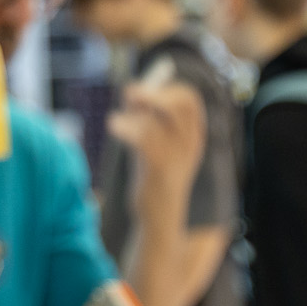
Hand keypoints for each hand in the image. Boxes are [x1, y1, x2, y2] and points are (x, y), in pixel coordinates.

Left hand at [106, 80, 205, 195]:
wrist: (161, 217)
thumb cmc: (153, 179)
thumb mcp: (155, 145)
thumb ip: (148, 120)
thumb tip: (130, 90)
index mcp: (193, 136)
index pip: (189, 99)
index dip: (166, 88)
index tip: (143, 91)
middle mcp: (190, 143)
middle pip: (182, 102)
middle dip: (154, 93)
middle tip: (127, 92)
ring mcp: (178, 155)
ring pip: (157, 120)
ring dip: (132, 115)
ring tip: (114, 123)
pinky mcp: (160, 168)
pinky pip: (144, 138)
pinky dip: (125, 128)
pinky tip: (113, 126)